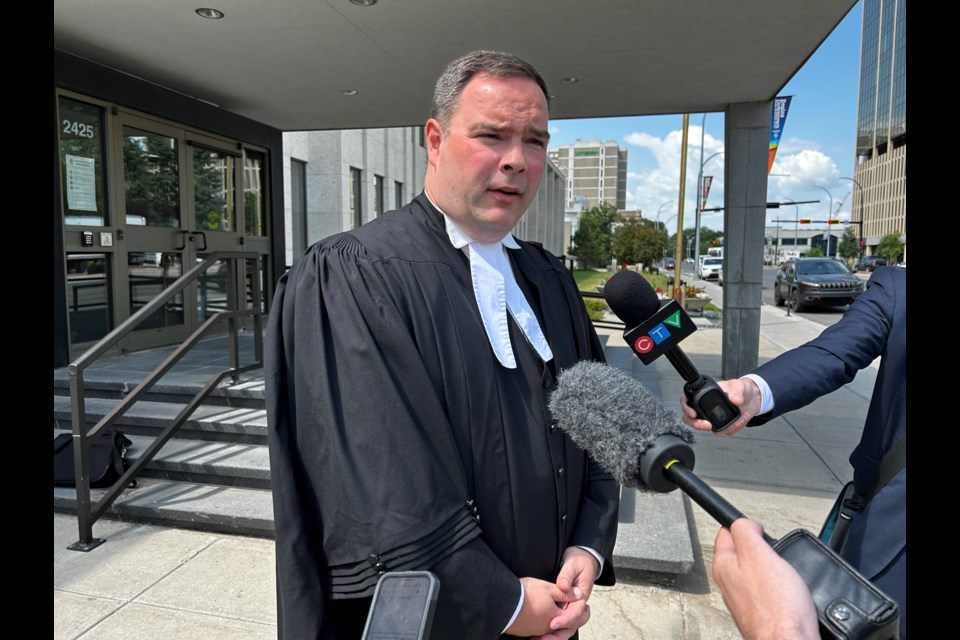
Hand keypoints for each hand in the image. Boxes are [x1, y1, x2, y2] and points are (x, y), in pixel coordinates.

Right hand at [505, 577, 582, 637]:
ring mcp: (536, 630)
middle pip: (564, 627)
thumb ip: (565, 593)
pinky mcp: (526, 630)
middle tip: (577, 614)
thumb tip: (578, 594)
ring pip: (551, 629)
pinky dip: (545, 624)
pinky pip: (540, 629)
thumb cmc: (526, 595)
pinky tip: (541, 616)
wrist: (504, 604)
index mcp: (557, 618)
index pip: (574, 617)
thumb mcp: (548, 589)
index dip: (579, 609)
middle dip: (570, 620)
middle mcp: (548, 628)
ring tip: (558, 616)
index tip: (584, 605)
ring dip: (557, 623)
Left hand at [531, 547, 599, 638]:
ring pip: (566, 628)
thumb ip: (566, 575)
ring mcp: (572, 608)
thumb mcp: (573, 565)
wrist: (584, 561)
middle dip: (558, 635)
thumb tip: (562, 586)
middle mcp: (578, 605)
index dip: (564, 619)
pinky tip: (538, 635)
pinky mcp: (565, 609)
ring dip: (553, 636)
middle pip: (571, 626)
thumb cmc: (579, 562)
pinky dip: (550, 631)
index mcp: (582, 596)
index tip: (552, 623)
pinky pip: (559, 624)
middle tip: (543, 639)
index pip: (575, 612)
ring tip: (538, 639)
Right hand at [679, 377, 760, 434]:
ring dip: (725, 426)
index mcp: (703, 395)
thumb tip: (734, 399)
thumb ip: (736, 391)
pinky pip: (724, 432)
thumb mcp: (739, 386)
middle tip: (707, 425)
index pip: (687, 401)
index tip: (694, 414)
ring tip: (738, 418)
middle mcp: (704, 408)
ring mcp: (711, 418)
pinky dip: (734, 427)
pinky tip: (742, 419)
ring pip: (707, 428)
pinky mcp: (721, 426)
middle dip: (697, 425)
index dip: (686, 408)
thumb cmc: (741, 389)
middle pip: (690, 419)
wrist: (752, 399)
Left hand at [712, 519, 818, 639]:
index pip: (727, 532)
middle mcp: (730, 582)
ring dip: (774, 568)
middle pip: (744, 552)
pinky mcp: (762, 610)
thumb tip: (743, 522)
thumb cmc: (777, 608)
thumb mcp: (759, 554)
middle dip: (763, 549)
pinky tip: (789, 591)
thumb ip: (746, 532)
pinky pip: (771, 589)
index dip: (747, 527)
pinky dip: (781, 587)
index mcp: (724, 565)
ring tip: (785, 574)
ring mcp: (745, 598)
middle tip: (776, 555)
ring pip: (758, 571)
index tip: (760, 531)